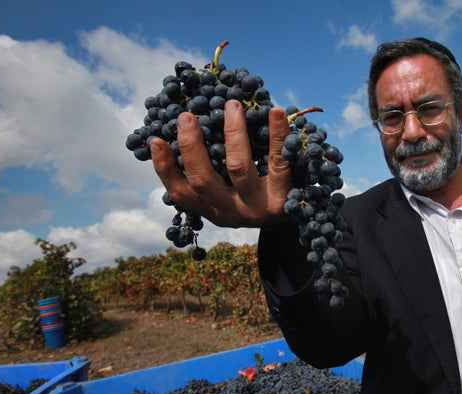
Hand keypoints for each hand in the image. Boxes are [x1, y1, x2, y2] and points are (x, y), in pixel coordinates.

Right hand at [151, 100, 290, 227]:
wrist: (306, 220)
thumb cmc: (262, 194)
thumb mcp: (235, 192)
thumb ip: (216, 170)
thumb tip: (190, 125)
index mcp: (215, 210)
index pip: (182, 194)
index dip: (165, 169)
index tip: (155, 140)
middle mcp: (233, 212)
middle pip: (204, 181)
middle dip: (192, 147)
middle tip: (186, 116)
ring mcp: (258, 207)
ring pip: (238, 168)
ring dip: (233, 133)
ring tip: (232, 105)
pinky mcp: (285, 199)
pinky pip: (279, 161)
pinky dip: (277, 134)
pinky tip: (275, 111)